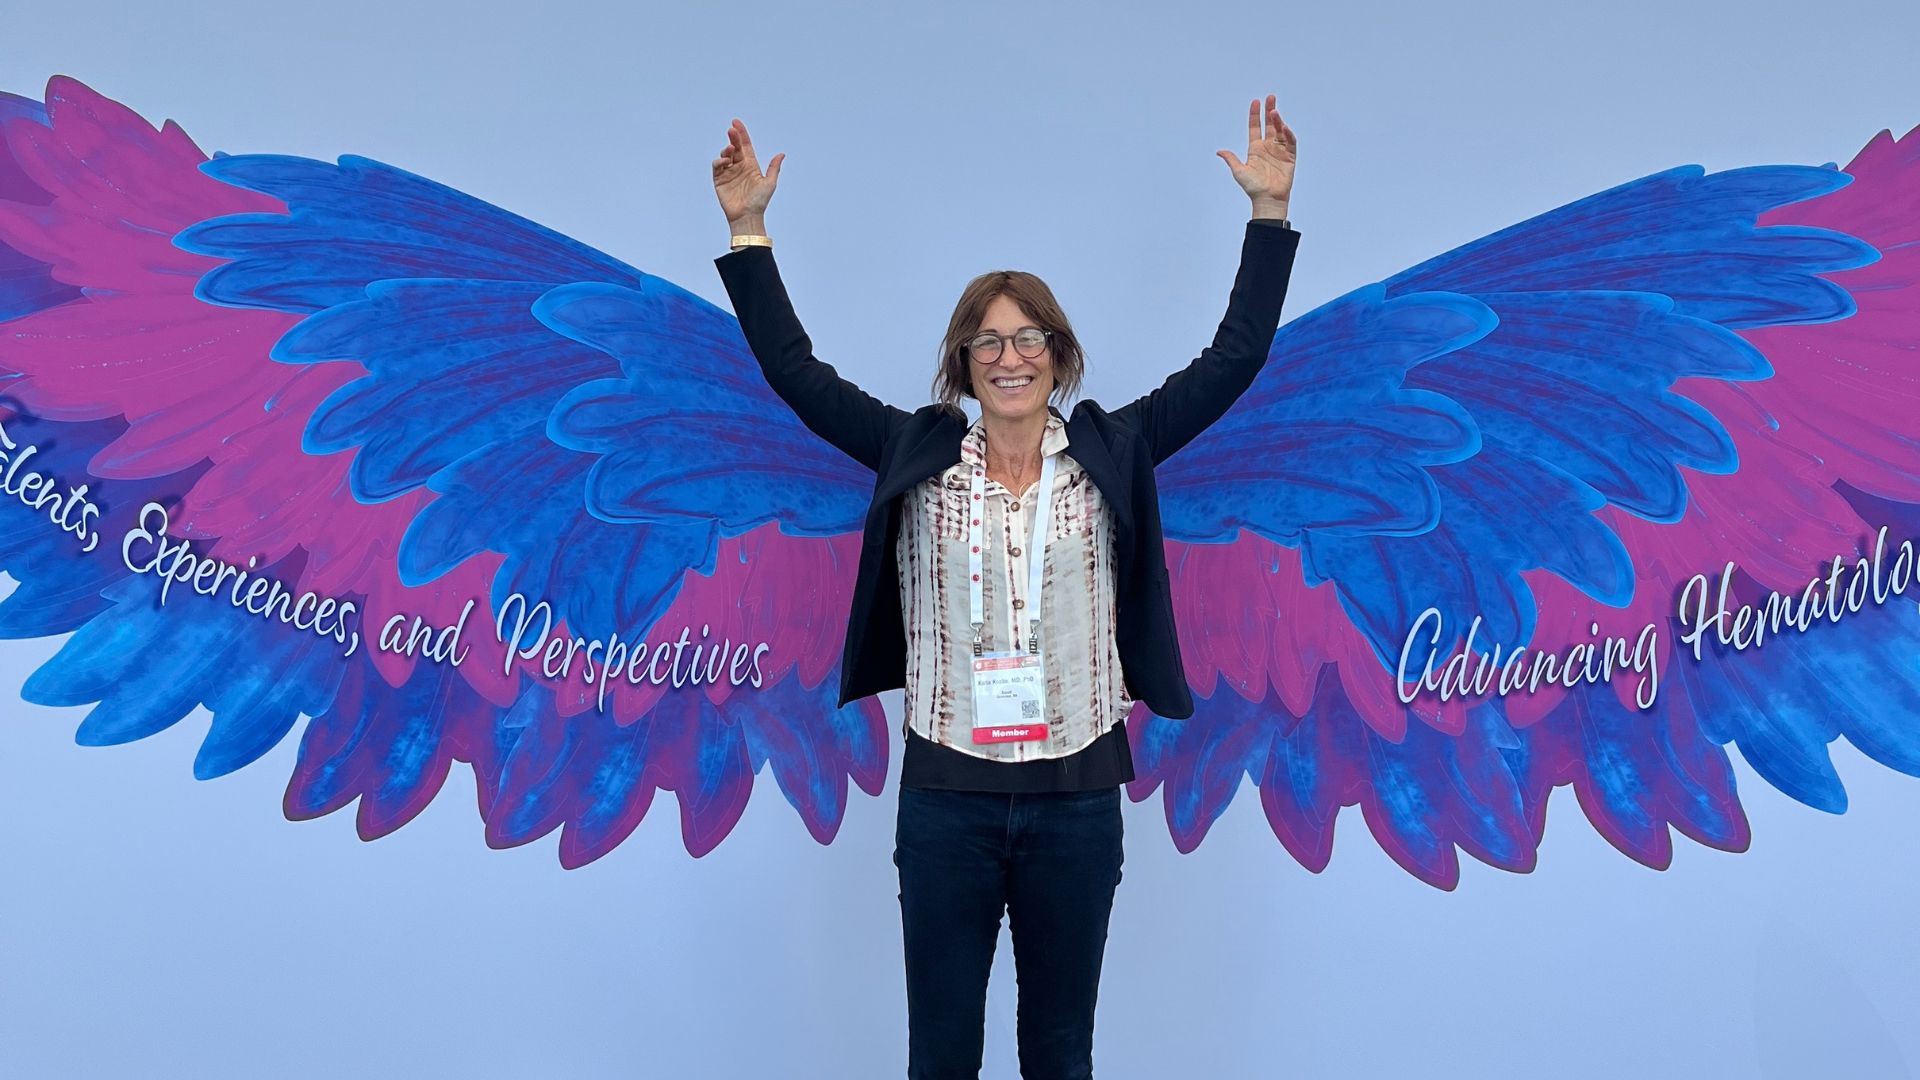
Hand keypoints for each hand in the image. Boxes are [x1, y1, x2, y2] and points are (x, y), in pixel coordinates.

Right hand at [712, 118, 783, 225]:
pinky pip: (717, 166)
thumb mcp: (769, 183)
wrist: (747, 216)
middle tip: (731, 130)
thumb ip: (773, 168)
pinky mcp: (719, 180)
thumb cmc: (759, 202)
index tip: (736, 123)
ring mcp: (729, 173)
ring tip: (730, 150)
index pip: (745, 146)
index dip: (741, 133)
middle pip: (735, 147)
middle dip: (733, 137)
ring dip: (727, 150)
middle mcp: (739, 166)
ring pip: (725, 155)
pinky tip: (725, 161)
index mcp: (751, 165)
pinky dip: (719, 161)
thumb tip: (782, 154)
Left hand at [1216, 95, 1295, 213]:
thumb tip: (1219, 151)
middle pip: (1269, 124)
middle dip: (1270, 110)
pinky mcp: (1290, 157)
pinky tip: (1284, 128)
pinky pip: (1290, 142)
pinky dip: (1288, 134)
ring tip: (1274, 112)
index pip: (1255, 127)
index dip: (1255, 115)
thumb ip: (1231, 159)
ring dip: (1278, 121)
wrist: (1268, 199)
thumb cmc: (1253, 188)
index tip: (1255, 102)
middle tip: (1270, 97)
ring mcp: (1279, 151)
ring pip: (1280, 131)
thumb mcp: (1239, 172)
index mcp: (1255, 149)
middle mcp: (1268, 147)